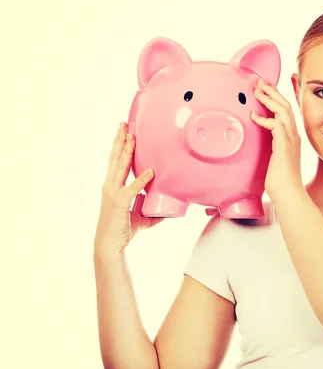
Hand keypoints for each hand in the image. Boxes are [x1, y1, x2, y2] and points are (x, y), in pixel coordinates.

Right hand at [94, 122, 163, 255]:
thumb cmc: (124, 229)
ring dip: (126, 151)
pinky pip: (132, 189)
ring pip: (120, 167)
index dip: (121, 146)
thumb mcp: (141, 215)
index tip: (125, 132)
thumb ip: (151, 206)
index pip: (117, 161)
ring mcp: (113, 193)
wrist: (111, 244)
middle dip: (120, 140)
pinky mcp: (119, 203)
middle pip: (115, 158)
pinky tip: (150, 172)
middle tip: (123, 124)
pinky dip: (142, 180)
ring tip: (131, 137)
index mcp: (113, 186)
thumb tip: (166, 204)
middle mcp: (110, 186)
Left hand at [251, 78, 303, 200]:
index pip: (285, 112)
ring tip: (258, 90)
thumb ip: (271, 146)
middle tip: (260, 82)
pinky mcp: (284, 146)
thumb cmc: (280, 180)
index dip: (276, 98)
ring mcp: (290, 140)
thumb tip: (262, 142)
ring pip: (283, 111)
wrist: (288, 193)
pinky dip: (265, 119)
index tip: (265, 90)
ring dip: (270, 99)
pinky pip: (277, 126)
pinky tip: (253, 116)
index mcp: (291, 137)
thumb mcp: (274, 158)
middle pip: (286, 106)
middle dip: (273, 92)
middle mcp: (293, 135)